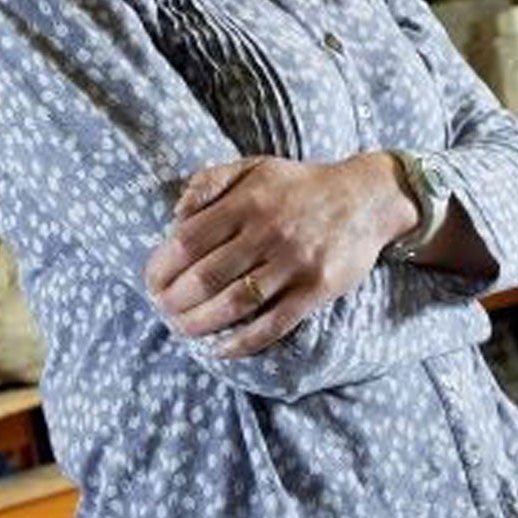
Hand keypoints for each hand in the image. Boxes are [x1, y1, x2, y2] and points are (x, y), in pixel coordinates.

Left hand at [142, 153, 415, 356]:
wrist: (367, 198)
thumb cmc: (300, 186)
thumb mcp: (254, 167)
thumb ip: (211, 182)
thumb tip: (175, 215)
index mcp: (247, 202)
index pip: (188, 240)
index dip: (161, 266)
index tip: (150, 281)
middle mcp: (268, 232)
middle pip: (206, 276)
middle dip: (175, 300)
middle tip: (162, 310)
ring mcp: (293, 263)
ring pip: (234, 303)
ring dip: (200, 323)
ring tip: (181, 330)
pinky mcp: (317, 288)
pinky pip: (273, 323)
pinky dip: (243, 342)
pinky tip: (220, 349)